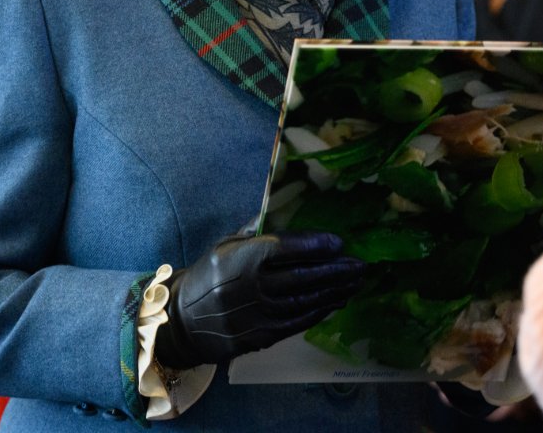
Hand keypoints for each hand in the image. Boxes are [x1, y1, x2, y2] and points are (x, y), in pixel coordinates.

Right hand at [155, 231, 363, 368]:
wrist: (182, 322)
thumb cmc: (209, 275)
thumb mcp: (227, 244)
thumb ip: (257, 229)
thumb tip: (286, 205)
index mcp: (241, 259)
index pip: (285, 249)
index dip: (315, 245)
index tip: (339, 242)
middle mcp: (250, 288)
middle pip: (301, 277)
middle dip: (335, 271)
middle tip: (360, 265)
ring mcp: (256, 316)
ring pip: (304, 302)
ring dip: (334, 292)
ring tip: (356, 281)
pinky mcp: (260, 337)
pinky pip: (297, 323)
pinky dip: (320, 311)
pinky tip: (336, 301)